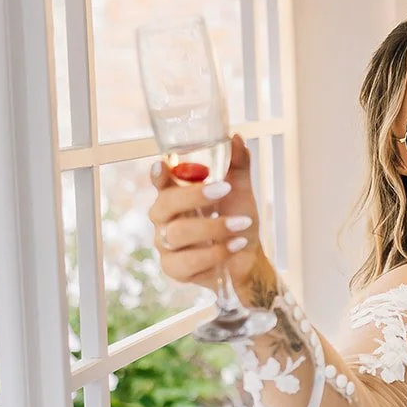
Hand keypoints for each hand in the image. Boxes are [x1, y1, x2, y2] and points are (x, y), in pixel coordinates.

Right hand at [148, 135, 269, 301]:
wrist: (248, 259)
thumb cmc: (238, 220)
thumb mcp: (240, 191)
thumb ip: (237, 165)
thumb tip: (237, 138)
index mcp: (174, 197)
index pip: (159, 182)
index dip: (158, 175)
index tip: (162, 165)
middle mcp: (164, 220)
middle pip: (165, 205)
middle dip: (195, 196)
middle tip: (225, 188)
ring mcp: (166, 245)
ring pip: (179, 234)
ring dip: (214, 227)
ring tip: (243, 224)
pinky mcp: (175, 269)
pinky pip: (189, 261)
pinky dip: (216, 253)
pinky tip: (236, 245)